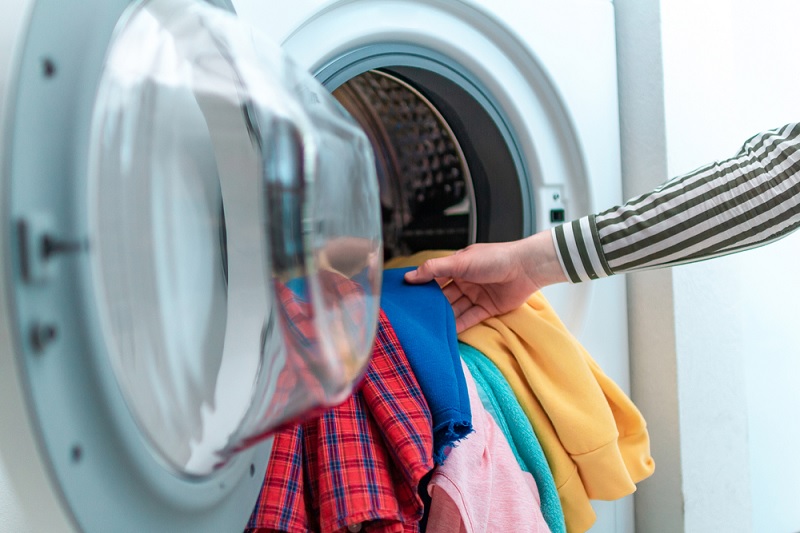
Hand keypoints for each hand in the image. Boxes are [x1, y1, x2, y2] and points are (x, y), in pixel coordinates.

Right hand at [403, 230, 566, 331]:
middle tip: (416, 317)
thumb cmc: (494, 258)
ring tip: (429, 327)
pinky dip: (459, 325)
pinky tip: (447, 332)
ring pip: (456, 309)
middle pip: (444, 296)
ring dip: (444, 317)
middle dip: (432, 306)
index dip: (422, 287)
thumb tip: (409, 276)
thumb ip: (434, 269)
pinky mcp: (487, 309)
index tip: (407, 298)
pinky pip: (470, 318)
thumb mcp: (459, 262)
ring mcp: (476, 295)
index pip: (434, 278)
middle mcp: (465, 281)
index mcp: (457, 267)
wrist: (525, 268)